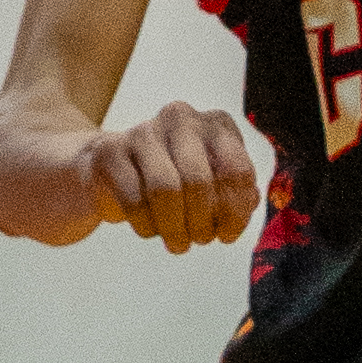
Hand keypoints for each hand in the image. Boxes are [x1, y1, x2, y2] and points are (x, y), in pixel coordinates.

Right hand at [85, 100, 264, 258]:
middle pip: (200, 181)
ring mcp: (144, 131)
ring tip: (178, 243)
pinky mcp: (111, 152)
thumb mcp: (211, 182)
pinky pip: (134, 199)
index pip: (236, 170)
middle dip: (202, 222)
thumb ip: (236, 191)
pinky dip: (147, 226)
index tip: (227, 235)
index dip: (235, 211)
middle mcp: (182, 119)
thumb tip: (251, 201)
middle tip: (199, 240)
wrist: (111, 169)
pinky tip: (151, 230)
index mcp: (216, 124)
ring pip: (166, 189)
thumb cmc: (172, 178)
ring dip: (175, 227)